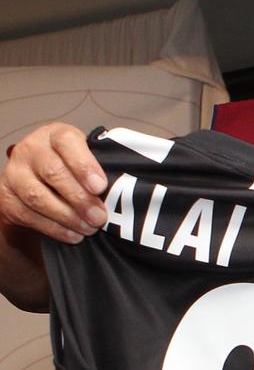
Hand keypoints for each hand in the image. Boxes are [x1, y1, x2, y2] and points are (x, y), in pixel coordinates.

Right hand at [0, 123, 107, 242]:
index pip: (67, 143)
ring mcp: (14, 173)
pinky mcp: (7, 197)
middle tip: (100, 217)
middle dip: (80, 199)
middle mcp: (31, 149)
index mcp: (55, 134)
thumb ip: (101, 164)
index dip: (84, 165)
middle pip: (53, 173)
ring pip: (38, 197)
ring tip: (90, 229)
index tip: (100, 187)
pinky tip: (73, 235)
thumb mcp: (87, 155)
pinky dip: (54, 228)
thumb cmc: (72, 165)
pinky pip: (29, 215)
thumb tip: (124, 188)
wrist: (38, 177)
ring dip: (68, 217)